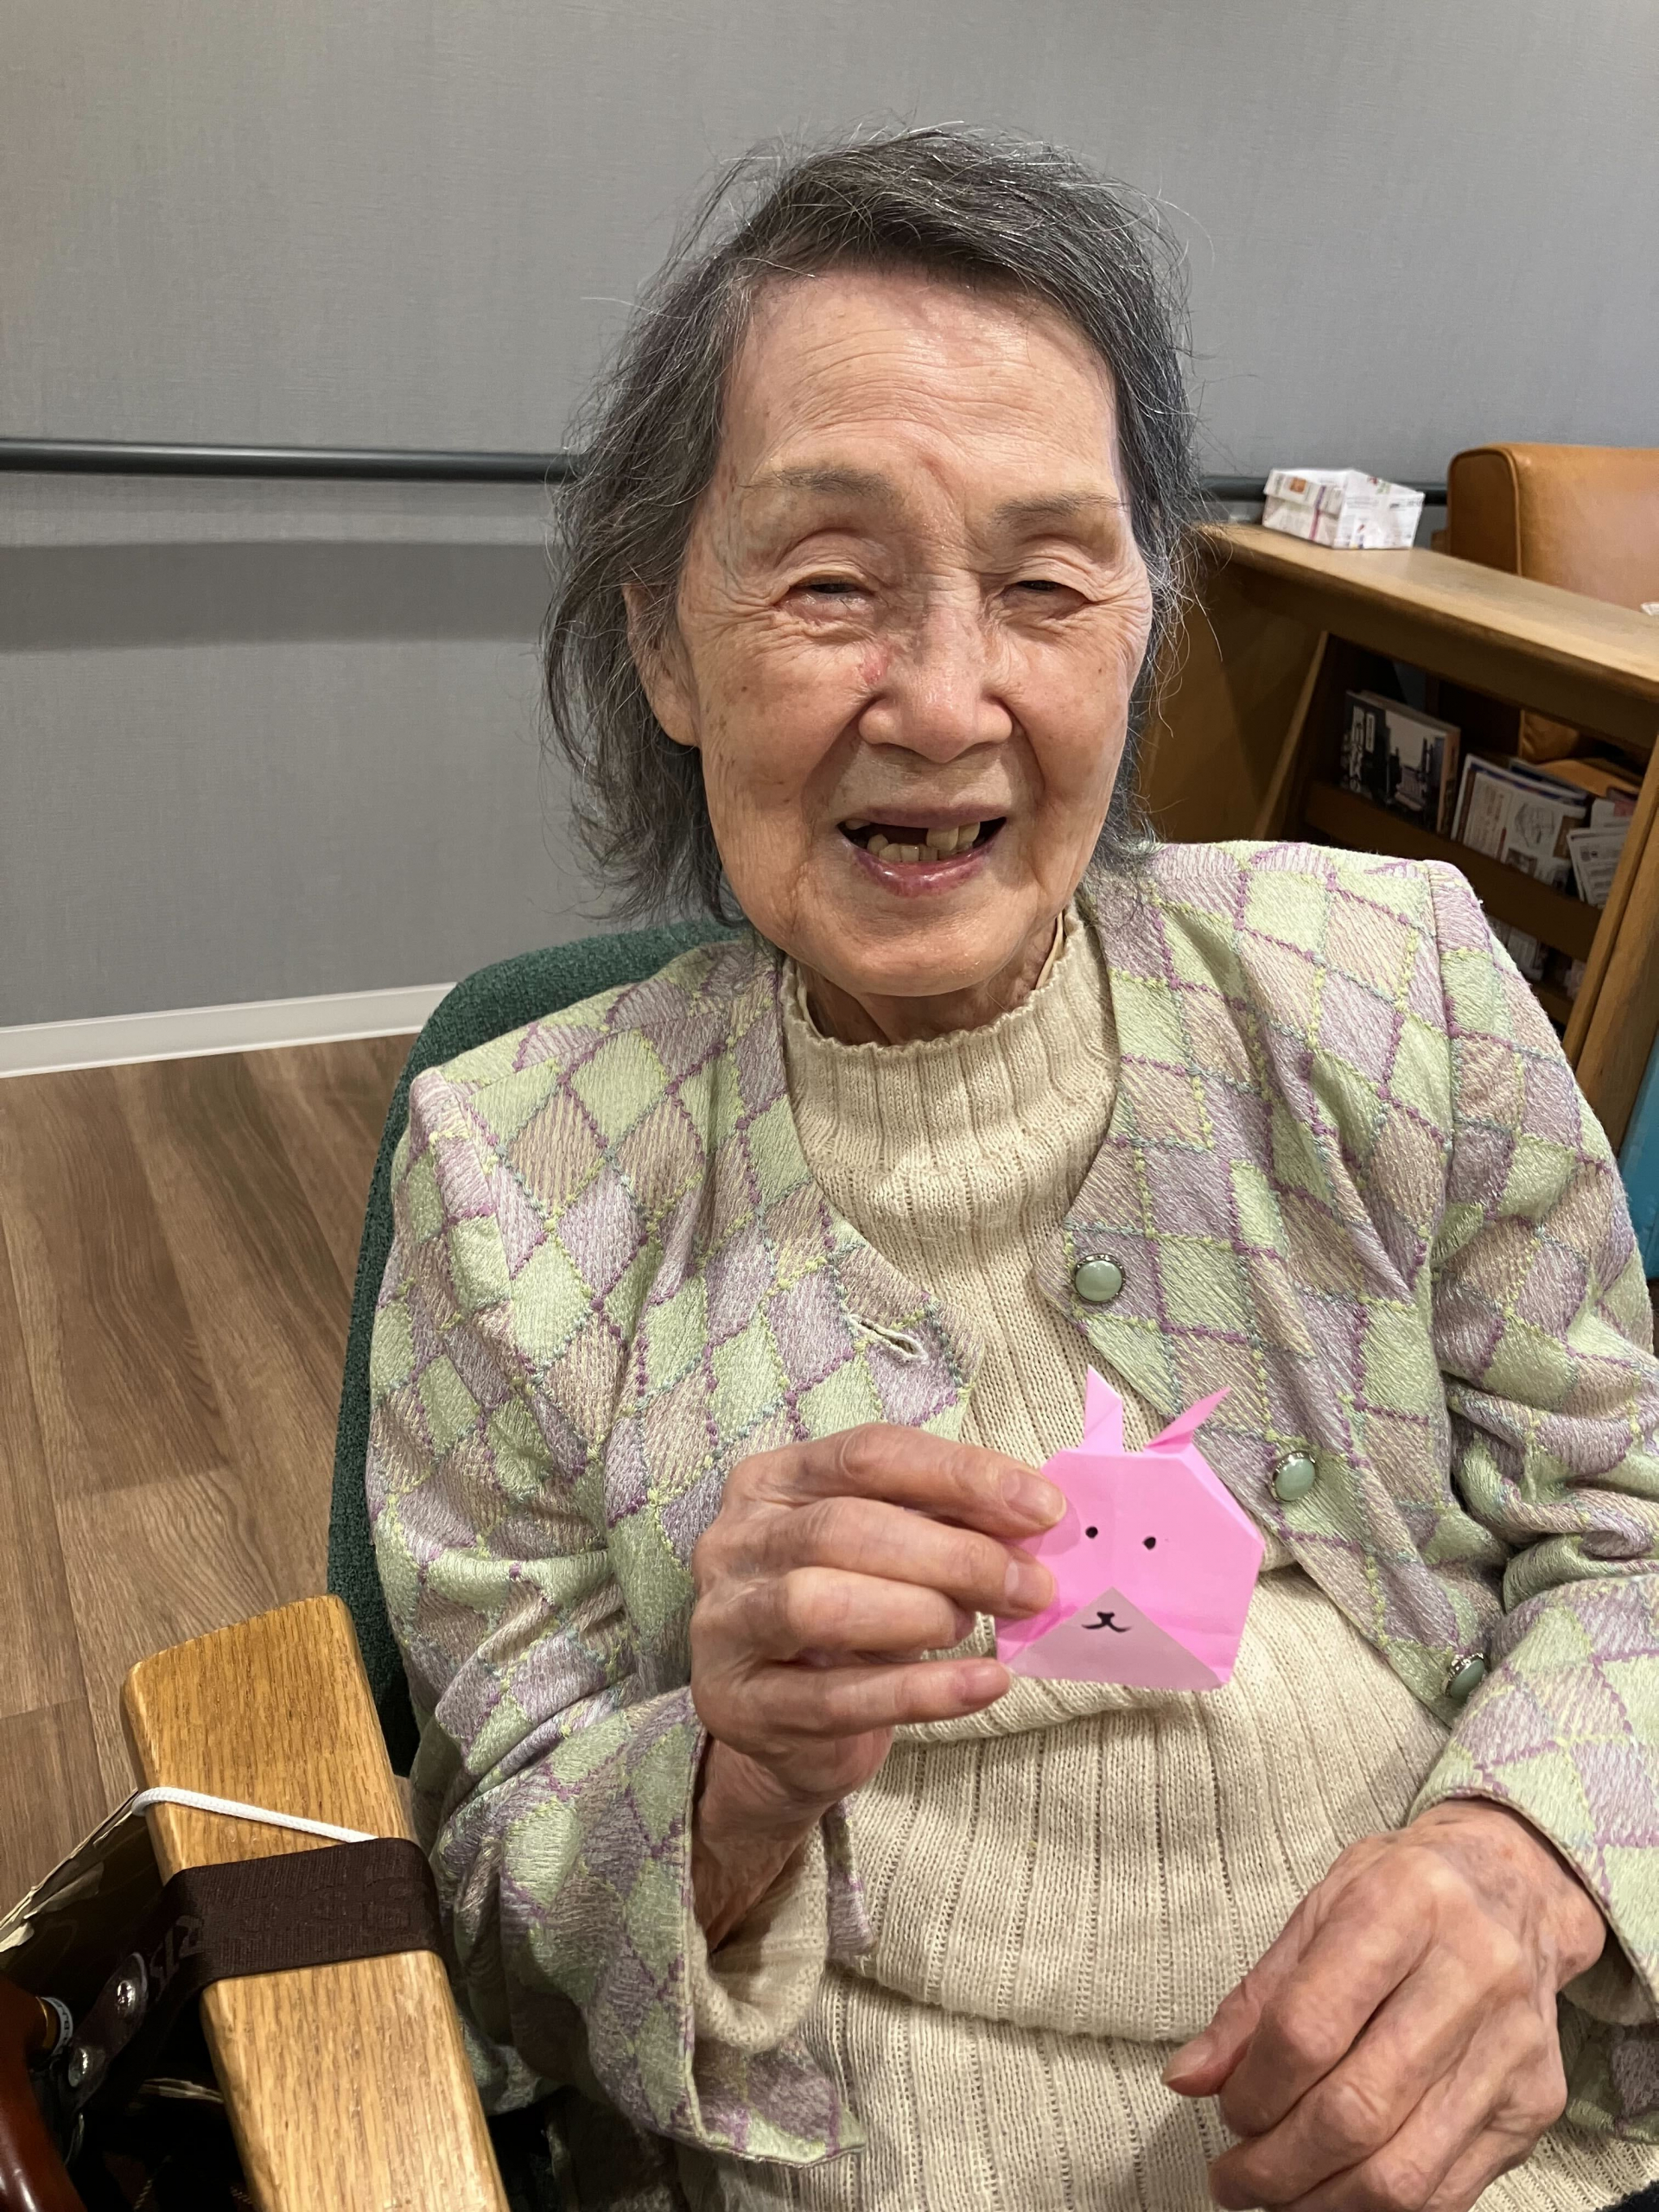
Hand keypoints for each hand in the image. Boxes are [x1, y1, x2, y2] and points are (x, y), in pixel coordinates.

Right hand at [688, 1424, 1061, 1942]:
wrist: (783, 1726)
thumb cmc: (848, 1616)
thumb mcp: (887, 1551)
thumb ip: (942, 1523)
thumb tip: (1036, 1518)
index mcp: (771, 1481)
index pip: (868, 1454)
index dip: (961, 1476)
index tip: (1043, 1508)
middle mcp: (734, 1543)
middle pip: (844, 1528)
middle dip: (954, 1555)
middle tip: (1031, 1585)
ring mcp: (725, 1626)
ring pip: (818, 1604)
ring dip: (919, 1613)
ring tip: (973, 1627)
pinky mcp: (740, 1707)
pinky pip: (835, 1698)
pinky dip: (922, 1691)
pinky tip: (985, 1684)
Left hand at [1164, 1802, 1606, 2211]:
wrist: (1515, 1884)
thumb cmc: (1402, 1893)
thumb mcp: (1319, 1910)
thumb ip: (1255, 1999)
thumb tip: (1188, 2079)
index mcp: (1402, 1905)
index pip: (1309, 2026)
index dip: (1255, 2088)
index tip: (1226, 2110)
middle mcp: (1470, 1974)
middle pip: (1356, 2112)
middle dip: (1278, 2166)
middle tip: (1234, 2179)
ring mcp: (1511, 2048)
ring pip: (1404, 2171)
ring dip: (1322, 2203)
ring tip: (1275, 2197)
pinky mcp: (1536, 2105)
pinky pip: (1450, 2191)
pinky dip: (1382, 2209)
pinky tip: (1338, 2195)